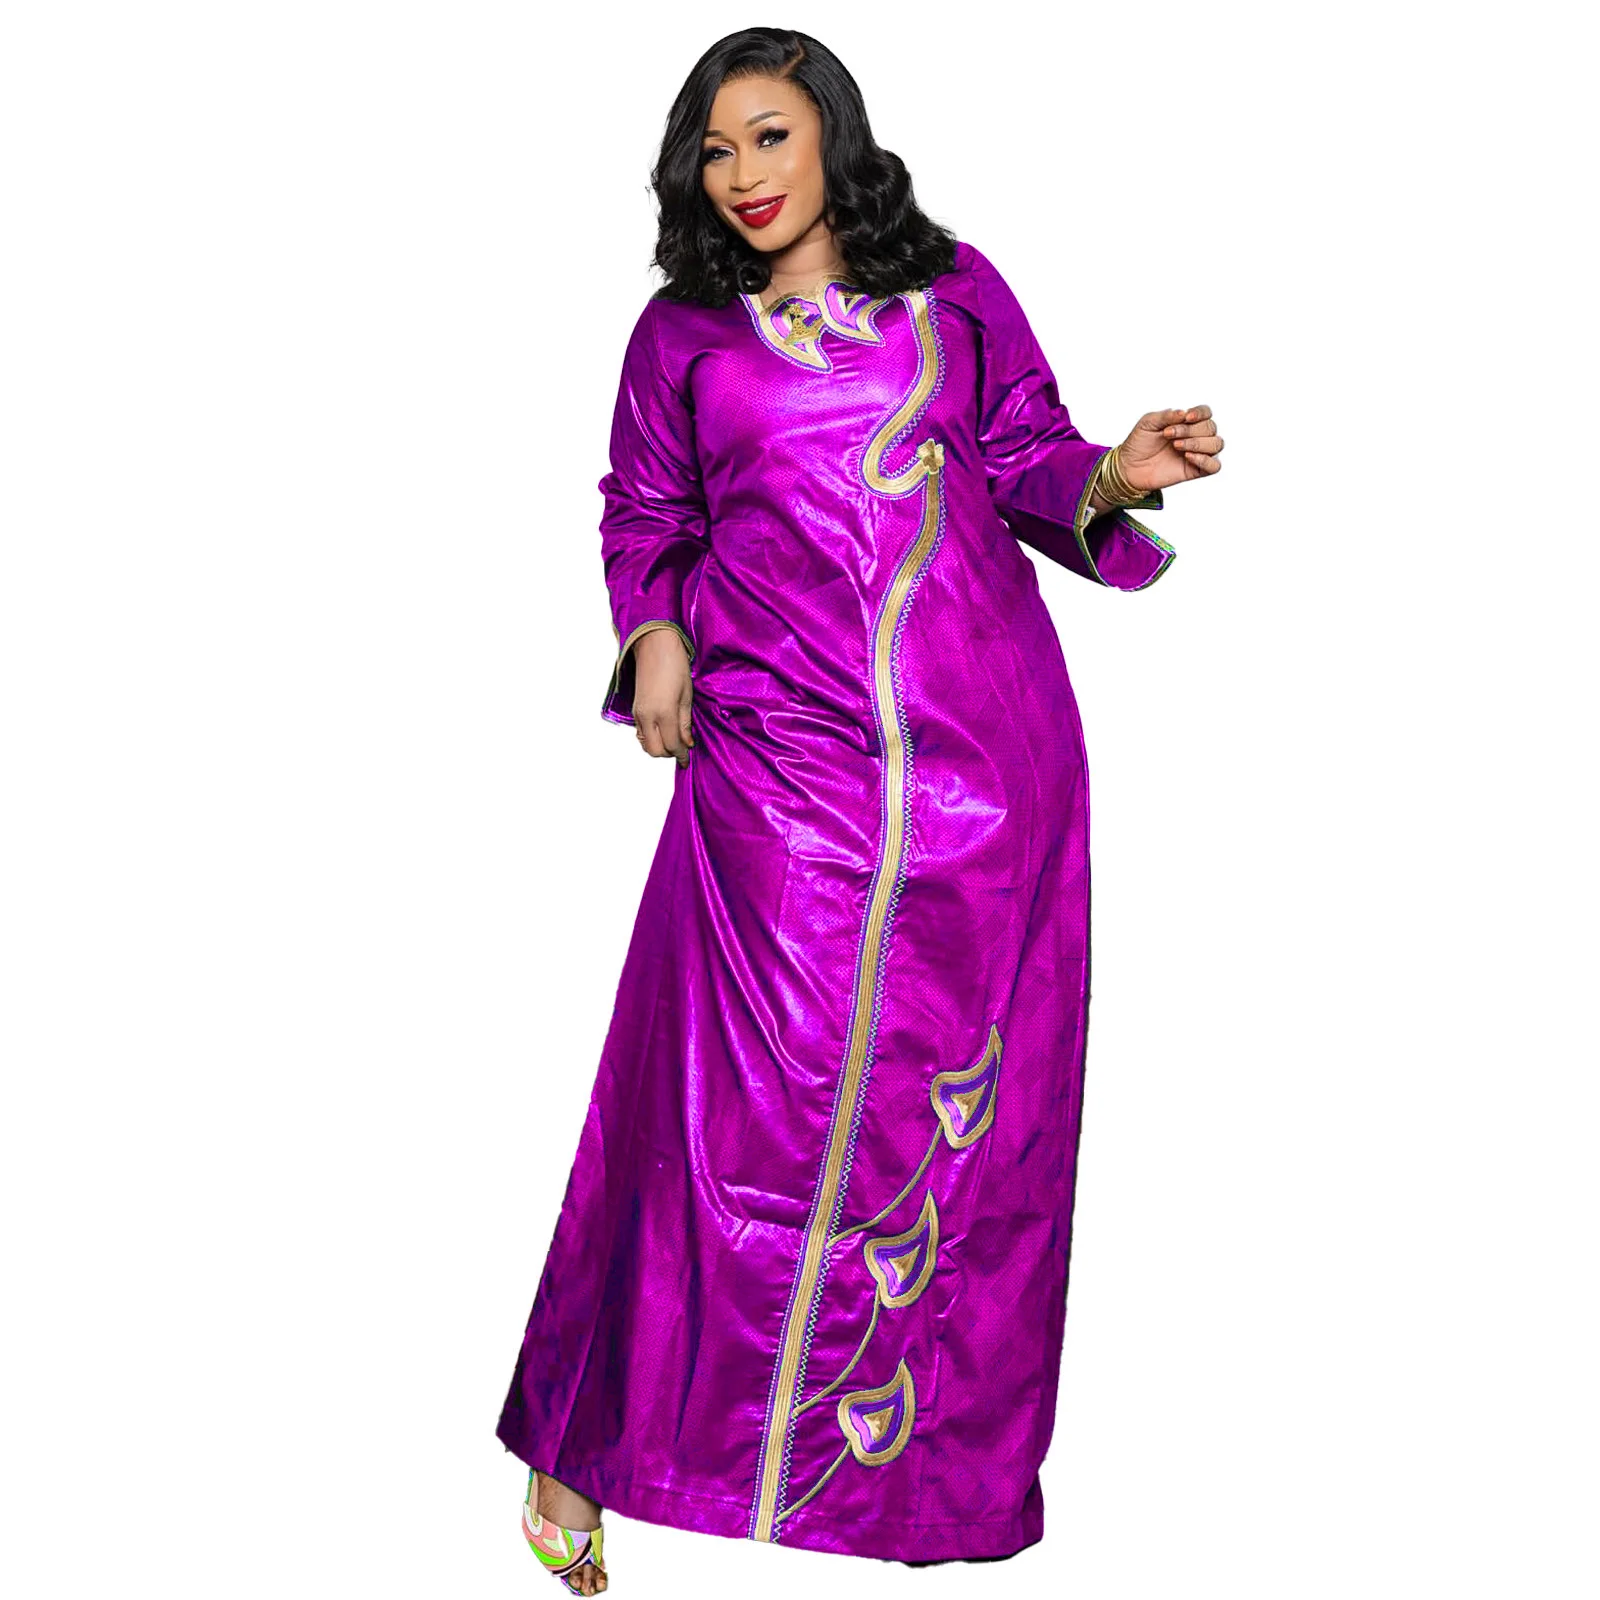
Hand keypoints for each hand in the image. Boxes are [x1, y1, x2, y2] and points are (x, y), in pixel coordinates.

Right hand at [632, 628, 694, 767]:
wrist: (654, 646)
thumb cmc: (675, 666)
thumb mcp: (686, 696)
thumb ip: (685, 723)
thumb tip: (687, 743)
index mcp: (664, 713)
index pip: (672, 745)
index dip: (681, 755)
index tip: (687, 759)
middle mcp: (647, 717)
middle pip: (655, 750)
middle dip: (669, 754)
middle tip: (682, 749)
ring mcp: (638, 714)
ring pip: (645, 743)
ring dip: (659, 747)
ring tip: (674, 740)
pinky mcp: (635, 709)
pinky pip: (641, 732)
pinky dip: (652, 738)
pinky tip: (663, 731)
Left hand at [1115, 405, 1224, 493]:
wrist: (1129, 467)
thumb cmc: (1139, 443)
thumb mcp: (1148, 422)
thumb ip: (1166, 415)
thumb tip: (1184, 412)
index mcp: (1186, 422)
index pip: (1206, 413)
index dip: (1201, 413)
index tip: (1186, 417)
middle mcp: (1195, 436)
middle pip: (1211, 428)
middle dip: (1191, 430)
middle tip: (1169, 435)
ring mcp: (1197, 454)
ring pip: (1217, 444)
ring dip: (1198, 443)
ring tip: (1176, 446)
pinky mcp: (1195, 471)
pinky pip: (1215, 466)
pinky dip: (1206, 460)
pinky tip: (1188, 457)